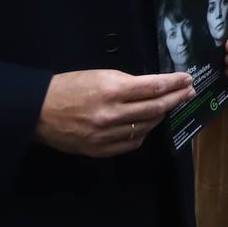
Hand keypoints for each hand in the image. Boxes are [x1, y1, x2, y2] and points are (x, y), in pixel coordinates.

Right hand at [34, 70, 194, 157]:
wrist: (38, 112)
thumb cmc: (69, 87)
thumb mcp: (99, 75)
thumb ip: (127, 83)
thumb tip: (153, 88)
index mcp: (112, 90)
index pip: (154, 87)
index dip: (175, 83)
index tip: (188, 79)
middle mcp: (112, 114)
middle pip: (156, 108)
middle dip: (176, 98)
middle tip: (189, 92)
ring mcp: (107, 135)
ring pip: (147, 127)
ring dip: (161, 115)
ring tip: (169, 106)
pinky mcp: (101, 150)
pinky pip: (132, 143)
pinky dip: (144, 133)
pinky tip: (148, 124)